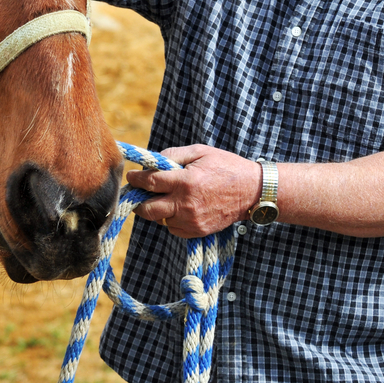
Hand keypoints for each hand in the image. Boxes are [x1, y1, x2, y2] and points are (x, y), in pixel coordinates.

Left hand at [125, 144, 262, 237]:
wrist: (252, 192)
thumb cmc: (225, 166)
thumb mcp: (199, 151)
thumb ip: (173, 154)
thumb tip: (151, 162)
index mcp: (185, 181)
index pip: (149, 183)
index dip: (136, 179)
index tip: (131, 176)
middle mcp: (186, 204)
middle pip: (147, 209)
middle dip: (138, 199)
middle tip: (138, 191)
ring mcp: (192, 220)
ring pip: (159, 219)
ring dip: (155, 209)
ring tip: (161, 197)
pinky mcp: (198, 231)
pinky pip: (172, 228)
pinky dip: (169, 219)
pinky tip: (177, 207)